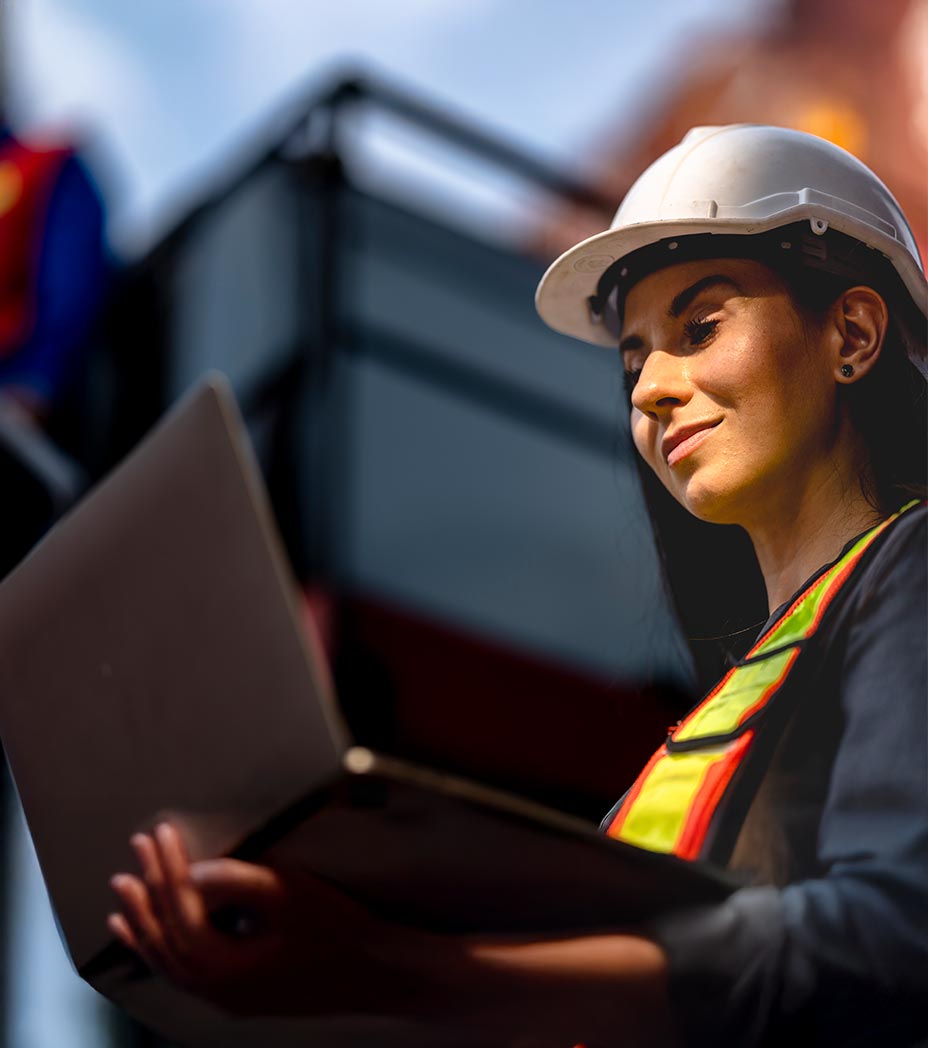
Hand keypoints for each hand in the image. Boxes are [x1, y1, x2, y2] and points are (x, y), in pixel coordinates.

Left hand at [108, 823, 412, 1015]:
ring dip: (146, 927)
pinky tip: (156, 940)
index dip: (167, 871)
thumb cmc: (338, 930)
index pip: (182, 914)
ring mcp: (227, 998)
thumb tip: (196, 870)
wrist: (376, 973)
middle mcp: (217, 991)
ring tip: (123, 898)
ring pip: (170, 964)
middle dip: (147, 897)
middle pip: (166, 943)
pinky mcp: (239, 994)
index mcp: (226, 969)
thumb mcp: (292, 896)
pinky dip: (164, 951)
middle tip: (132, 856)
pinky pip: (186, 973)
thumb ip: (240, 881)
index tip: (159, 833)